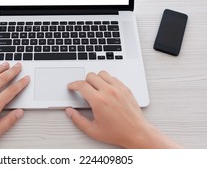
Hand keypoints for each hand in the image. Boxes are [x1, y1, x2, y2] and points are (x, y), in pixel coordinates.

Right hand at [65, 71, 180, 147]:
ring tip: (95, 87)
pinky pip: (113, 77)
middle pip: (91, 75)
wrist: (136, 132)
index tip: (71, 86)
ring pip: (102, 73)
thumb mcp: (92, 130)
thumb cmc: (117, 132)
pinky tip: (106, 89)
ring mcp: (118, 89)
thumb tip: (70, 111)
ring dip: (96, 78)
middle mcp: (108, 92)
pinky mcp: (126, 89)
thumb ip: (77, 120)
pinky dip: (107, 81)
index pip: (81, 85)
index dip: (73, 84)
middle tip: (83, 89)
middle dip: (84, 81)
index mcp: (98, 101)